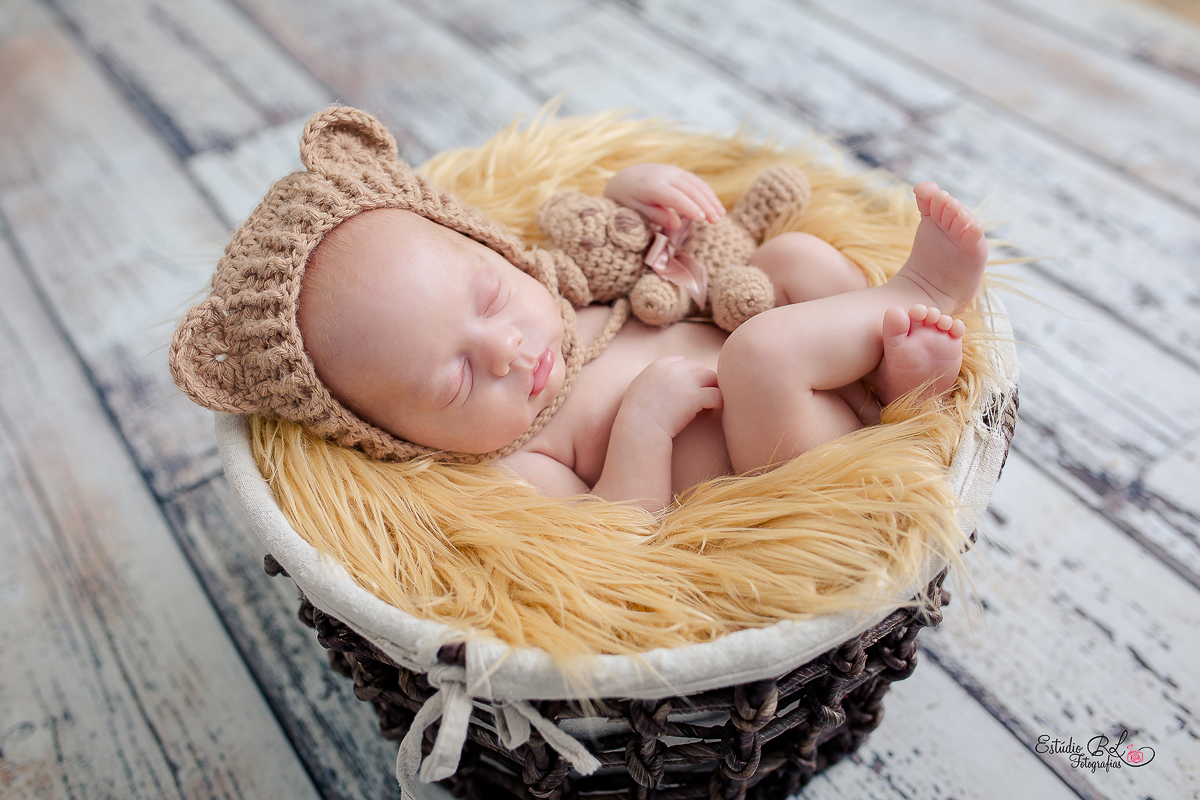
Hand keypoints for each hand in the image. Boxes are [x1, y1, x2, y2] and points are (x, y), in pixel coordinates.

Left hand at [604, 164, 724, 230]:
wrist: (626, 178)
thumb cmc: (629, 200)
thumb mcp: (637, 210)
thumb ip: (657, 216)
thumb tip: (678, 223)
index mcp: (652, 186)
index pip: (674, 196)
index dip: (689, 207)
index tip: (702, 219)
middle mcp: (664, 175)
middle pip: (689, 189)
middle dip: (705, 204)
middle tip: (716, 220)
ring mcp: (673, 171)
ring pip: (696, 184)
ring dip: (710, 199)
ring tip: (720, 215)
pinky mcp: (679, 172)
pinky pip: (696, 181)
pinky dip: (707, 193)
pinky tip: (716, 205)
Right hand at [620, 356, 721, 438]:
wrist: (638, 429)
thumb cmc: (636, 415)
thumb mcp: (638, 387)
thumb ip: (652, 379)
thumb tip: (662, 380)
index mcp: (659, 365)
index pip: (682, 360)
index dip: (687, 373)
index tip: (688, 386)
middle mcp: (674, 369)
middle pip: (698, 367)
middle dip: (701, 380)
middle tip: (702, 394)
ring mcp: (685, 382)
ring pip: (711, 377)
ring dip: (712, 388)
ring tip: (712, 401)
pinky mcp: (695, 397)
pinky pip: (716, 394)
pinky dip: (718, 401)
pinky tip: (715, 408)